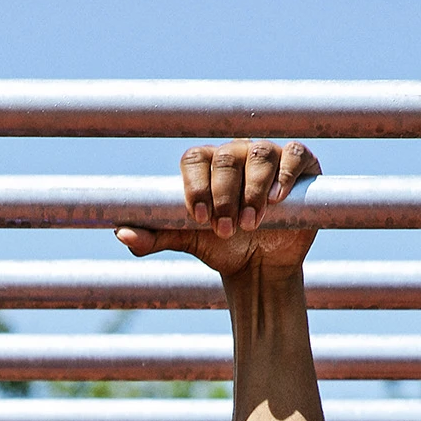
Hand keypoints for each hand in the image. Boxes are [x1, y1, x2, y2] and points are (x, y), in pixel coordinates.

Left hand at [117, 139, 320, 277]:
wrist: (261, 266)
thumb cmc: (222, 246)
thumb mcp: (187, 241)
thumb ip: (155, 236)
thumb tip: (120, 234)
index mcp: (206, 165)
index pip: (194, 158)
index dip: (194, 185)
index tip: (198, 217)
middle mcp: (236, 154)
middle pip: (226, 158)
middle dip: (223, 195)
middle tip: (225, 229)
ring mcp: (269, 157)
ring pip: (259, 156)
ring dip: (253, 190)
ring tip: (251, 223)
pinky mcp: (300, 167)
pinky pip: (295, 155)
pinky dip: (286, 173)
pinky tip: (277, 199)